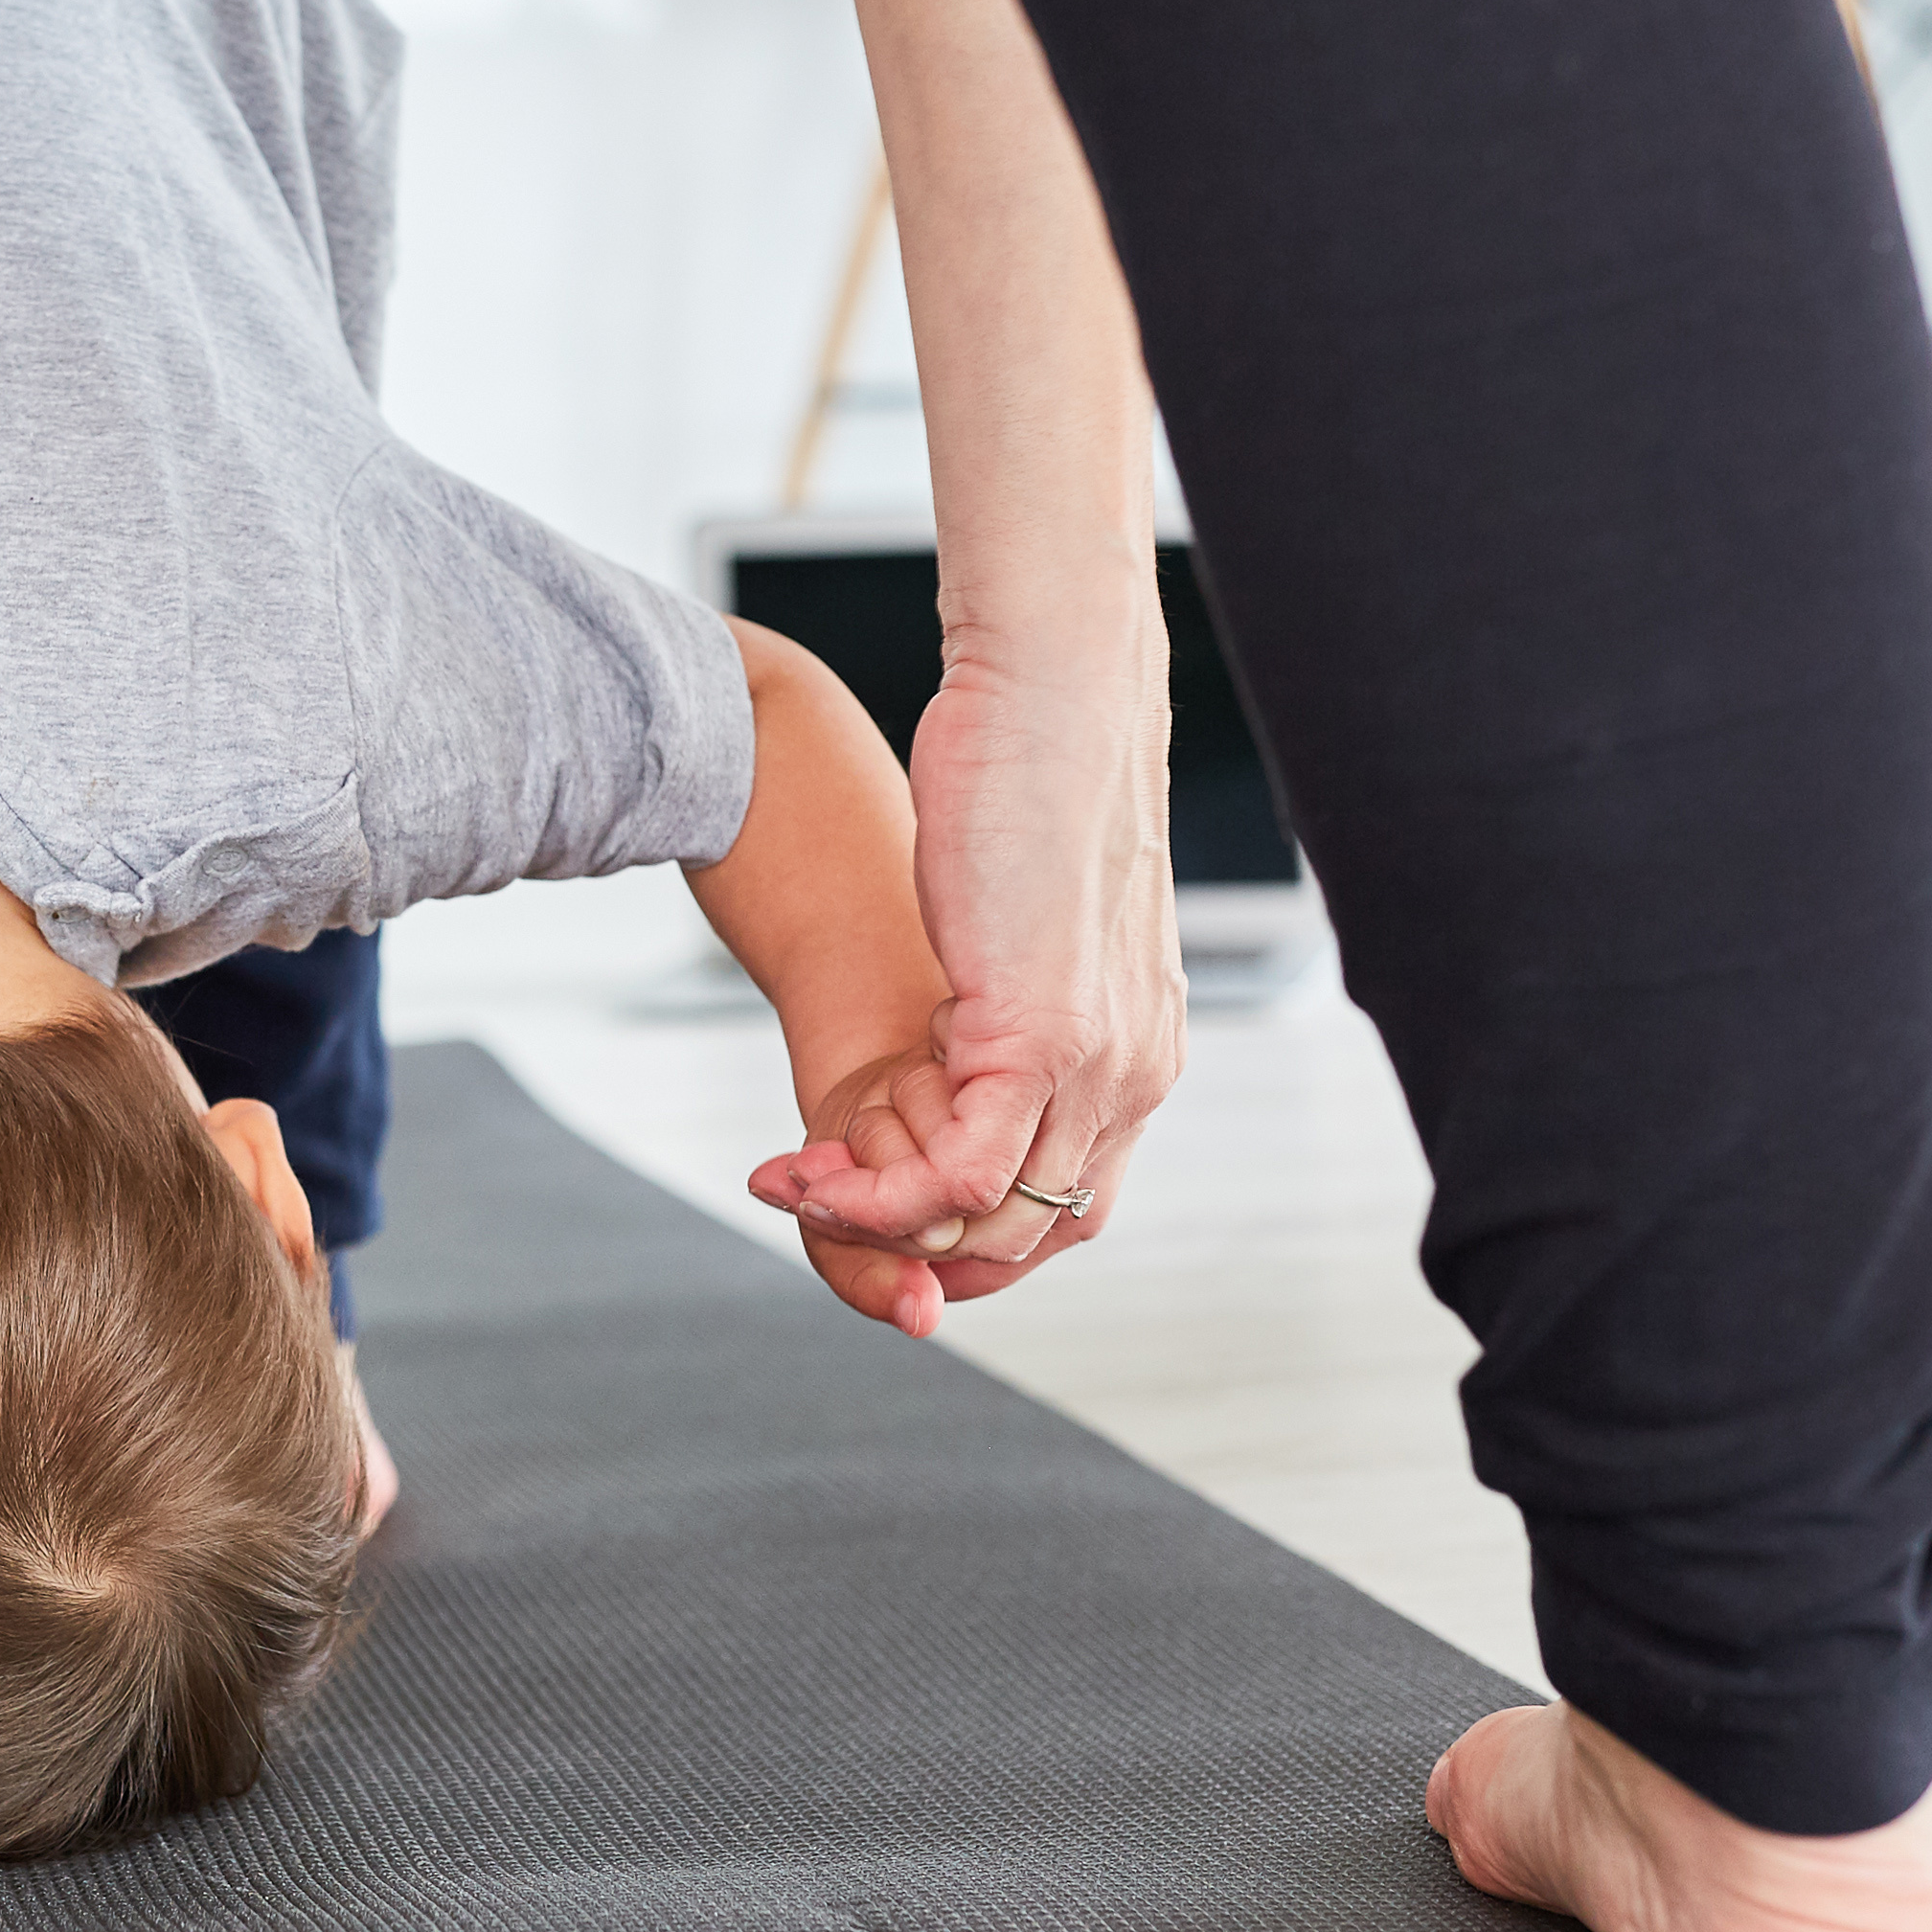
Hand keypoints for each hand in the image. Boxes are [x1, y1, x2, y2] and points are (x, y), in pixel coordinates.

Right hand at [748, 647, 1181, 1313]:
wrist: (1058, 687)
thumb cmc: (1037, 770)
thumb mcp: (1033, 910)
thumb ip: (1022, 978)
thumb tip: (990, 984)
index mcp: (1140, 1048)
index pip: (1068, 1204)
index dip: (966, 1225)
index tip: (871, 1201)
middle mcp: (1137, 1071)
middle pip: (1038, 1231)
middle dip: (918, 1244)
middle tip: (815, 1204)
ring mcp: (1100, 1060)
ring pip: (999, 1216)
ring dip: (880, 1224)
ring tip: (791, 1184)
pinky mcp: (1043, 1034)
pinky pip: (965, 1173)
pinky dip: (879, 1196)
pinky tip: (809, 1172)